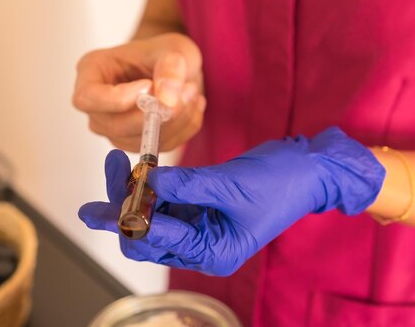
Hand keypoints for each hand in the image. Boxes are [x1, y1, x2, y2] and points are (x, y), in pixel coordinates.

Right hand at [72, 33, 204, 151]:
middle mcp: (96, 106)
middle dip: (155, 114)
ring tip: (191, 91)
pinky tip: (191, 105)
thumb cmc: (162, 52)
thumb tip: (167, 99)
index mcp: (92, 72)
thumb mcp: (172, 48)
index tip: (149, 85)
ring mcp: (113, 128)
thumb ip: (170, 67)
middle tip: (186, 90)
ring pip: (140, 141)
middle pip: (115, 126)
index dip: (117, 100)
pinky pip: (160, 147)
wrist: (171, 67)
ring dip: (175, 122)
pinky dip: (183, 128)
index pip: (87, 98)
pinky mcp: (135, 143)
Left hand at [78, 127, 384, 275]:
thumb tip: (147, 179)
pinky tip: (137, 165)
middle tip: (110, 171)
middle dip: (121, 206)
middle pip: (144, 234)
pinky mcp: (198, 206)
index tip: (107, 196)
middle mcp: (199, 246)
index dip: (127, 216)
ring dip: (130, 191)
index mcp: (211, 253)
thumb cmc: (280, 183)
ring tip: (117, 160)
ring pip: (150, 215)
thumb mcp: (232, 185)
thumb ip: (187, 185)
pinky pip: (164, 200)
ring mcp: (197, 226)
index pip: (156, 239)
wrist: (308, 169)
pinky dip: (149, 184)